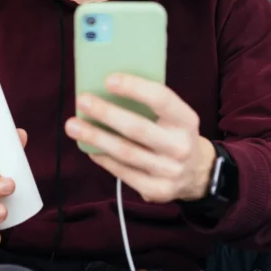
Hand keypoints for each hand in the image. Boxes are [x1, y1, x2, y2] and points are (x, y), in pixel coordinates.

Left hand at [65, 74, 215, 203]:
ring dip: (95, 138)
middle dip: (106, 114)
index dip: (134, 88)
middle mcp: (180, 147)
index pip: (161, 99)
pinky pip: (123, 172)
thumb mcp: (175, 116)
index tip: (108, 80)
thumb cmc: (174, 134)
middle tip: (82, 101)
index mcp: (186, 120)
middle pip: (137, 129)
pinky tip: (89, 147)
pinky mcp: (156, 190)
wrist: (197, 173)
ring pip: (125, 153)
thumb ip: (150, 105)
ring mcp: (169, 171)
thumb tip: (107, 89)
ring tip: (73, 125)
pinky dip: (103, 158)